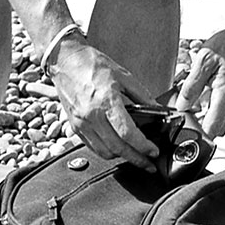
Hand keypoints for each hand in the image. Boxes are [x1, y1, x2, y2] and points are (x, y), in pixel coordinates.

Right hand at [48, 31, 155, 165]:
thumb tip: (159, 111)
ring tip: (134, 155)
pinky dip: (106, 151)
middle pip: (117, 148)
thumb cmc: (91, 64)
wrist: (64, 60)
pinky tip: (116, 147)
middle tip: (149, 164)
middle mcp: (91, 116)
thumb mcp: (123, 76)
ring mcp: (81, 123)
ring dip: (121, 157)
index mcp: (106, 101)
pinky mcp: (74, 126)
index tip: (153, 152)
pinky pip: (92, 147)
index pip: (127, 134)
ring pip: (104, 152)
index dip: (143, 147)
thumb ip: (142, 96)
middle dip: (137, 159)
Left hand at [173, 23, 224, 136]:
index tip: (183, 138)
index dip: (197, 136)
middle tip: (179, 108)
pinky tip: (199, 91)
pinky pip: (217, 109)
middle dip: (193, 120)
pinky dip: (205, 104)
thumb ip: (192, 86)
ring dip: (199, 111)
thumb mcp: (203, 61)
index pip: (212, 126)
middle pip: (210, 124)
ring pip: (213, 116)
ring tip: (189, 96)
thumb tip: (181, 106)